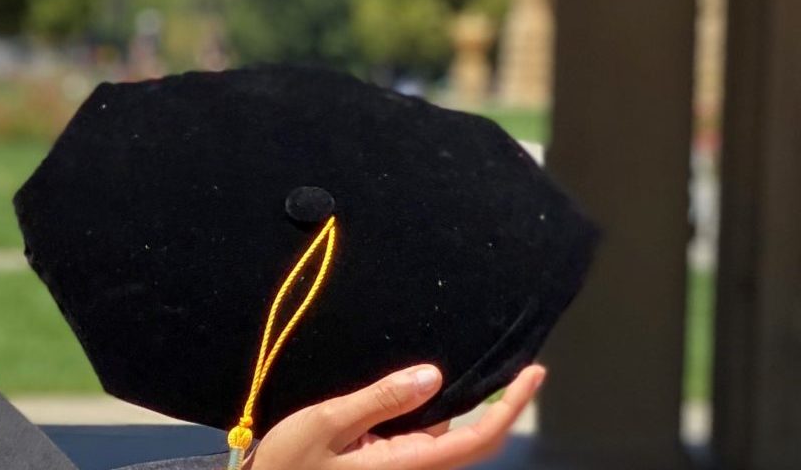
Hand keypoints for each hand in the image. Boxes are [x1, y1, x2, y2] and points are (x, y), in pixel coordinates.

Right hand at [249, 363, 544, 469]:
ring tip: (438, 372)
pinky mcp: (390, 469)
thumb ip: (381, 400)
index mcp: (407, 464)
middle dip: (493, 403)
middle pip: (470, 439)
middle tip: (507, 364)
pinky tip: (411, 394)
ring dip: (450, 408)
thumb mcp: (327, 423)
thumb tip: (433, 377)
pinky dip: (427, 416)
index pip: (477, 438)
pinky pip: (423, 441)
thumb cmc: (290, 462)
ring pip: (445, 438)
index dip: (510, 407)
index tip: (533, 373)